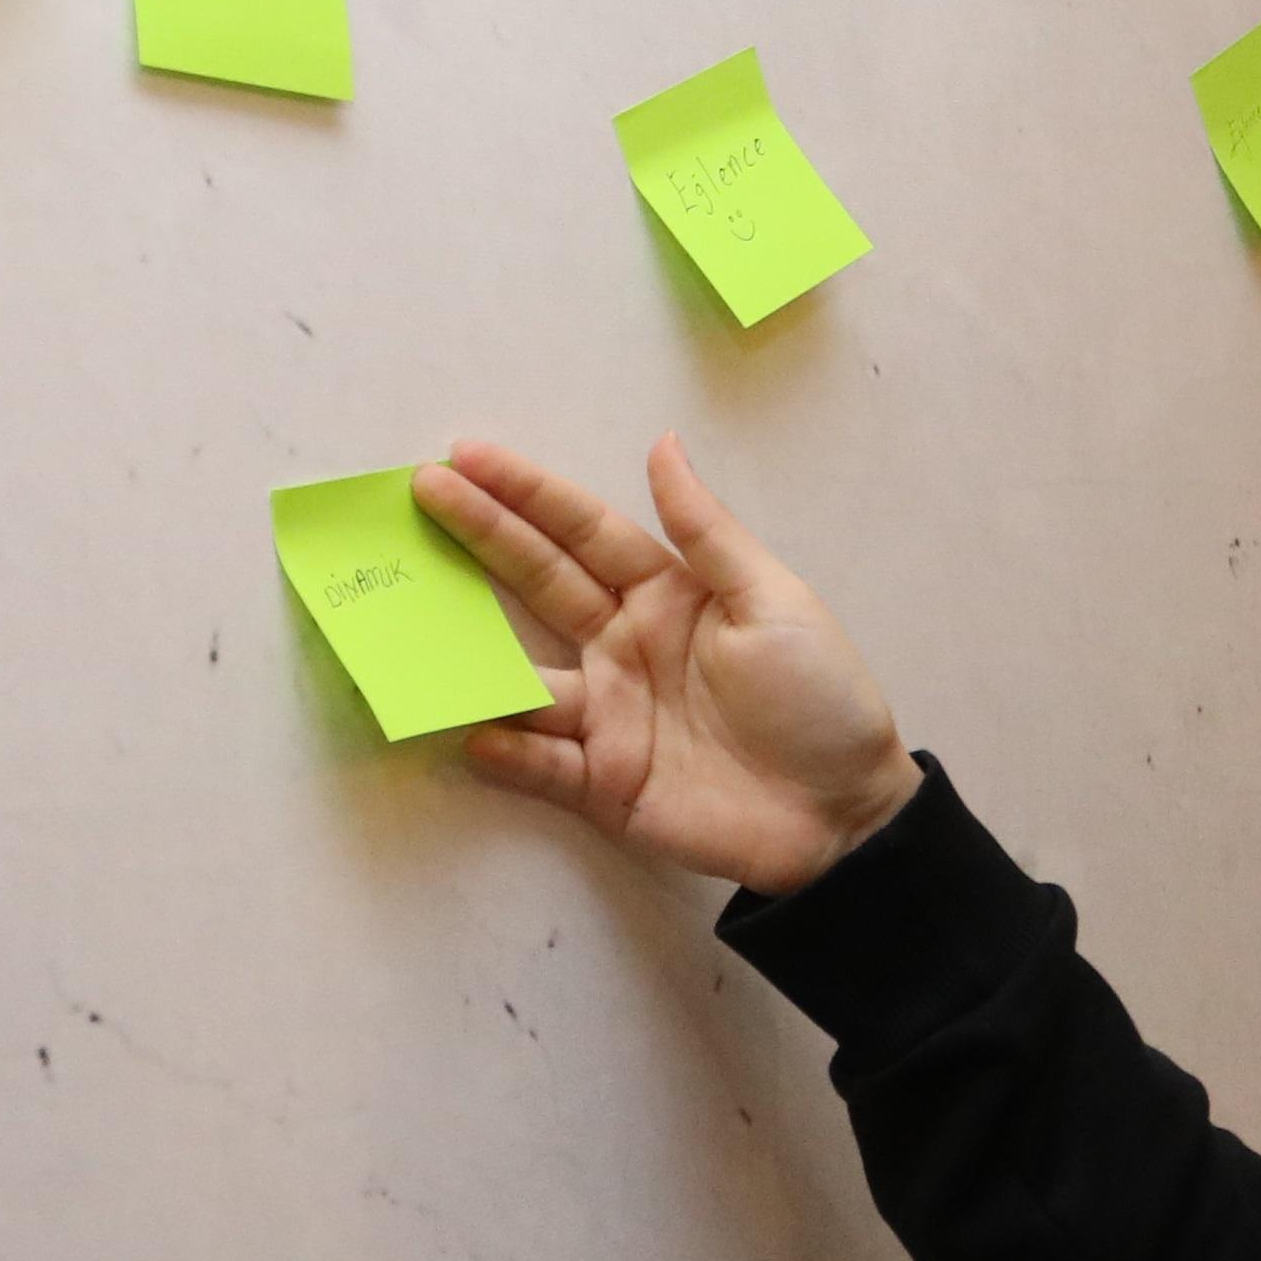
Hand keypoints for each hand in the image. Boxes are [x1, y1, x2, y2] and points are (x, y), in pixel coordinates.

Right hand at [416, 435, 919, 893]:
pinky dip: (507, 751)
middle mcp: (623, 646)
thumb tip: (661, 444)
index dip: (529, 495)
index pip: (585, 532)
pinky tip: (473, 731)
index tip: (468, 456)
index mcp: (666, 594)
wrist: (844, 815)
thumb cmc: (819, 697)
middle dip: (481, 536)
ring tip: (415, 615)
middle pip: (540, 583)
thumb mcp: (772, 601)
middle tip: (420, 491)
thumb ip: (706, 532)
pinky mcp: (605, 784)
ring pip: (525, 677)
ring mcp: (609, 716)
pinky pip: (542, 765)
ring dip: (473, 652)